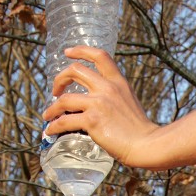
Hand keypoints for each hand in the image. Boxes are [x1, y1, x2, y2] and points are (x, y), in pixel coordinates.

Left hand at [42, 47, 162, 168]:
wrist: (146, 145)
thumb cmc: (140, 131)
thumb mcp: (130, 103)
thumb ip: (114, 97)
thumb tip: (96, 104)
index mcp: (118, 82)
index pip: (99, 56)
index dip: (80, 50)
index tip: (68, 53)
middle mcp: (107, 88)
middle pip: (75, 70)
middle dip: (59, 79)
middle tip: (55, 91)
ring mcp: (98, 103)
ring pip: (64, 99)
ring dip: (52, 108)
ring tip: (48, 115)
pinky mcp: (92, 120)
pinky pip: (65, 120)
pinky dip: (54, 126)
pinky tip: (50, 130)